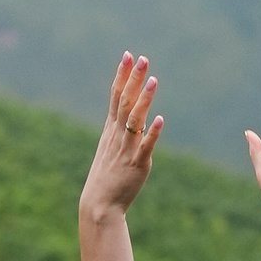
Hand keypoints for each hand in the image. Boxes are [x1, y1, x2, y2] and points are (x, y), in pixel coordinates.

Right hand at [81, 50, 162, 222]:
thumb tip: (138, 116)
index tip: (128, 56)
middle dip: (133, 79)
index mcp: (111, 130)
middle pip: (124, 102)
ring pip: (134, 120)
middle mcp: (117, 135)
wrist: (99, 204)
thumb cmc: (107, 176)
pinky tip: (161, 119)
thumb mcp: (111, 148)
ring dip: (144, 100)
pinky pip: (145, 147)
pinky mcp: (137, 165)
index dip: (122, 75)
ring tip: (154, 80)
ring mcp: (126, 149)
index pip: (115, 96)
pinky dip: (152, 133)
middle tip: (143, 58)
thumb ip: (122, 130)